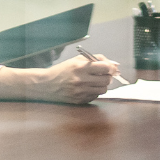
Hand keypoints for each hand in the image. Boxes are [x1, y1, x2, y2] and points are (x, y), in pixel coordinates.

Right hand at [0, 54, 118, 103]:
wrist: (46, 85)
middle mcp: (82, 80)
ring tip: (95, 81)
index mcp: (81, 67)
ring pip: (103, 89)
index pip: (105, 67)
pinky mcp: (80, 100)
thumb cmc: (62, 71)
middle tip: (104, 75)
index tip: (112, 68)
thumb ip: (94, 60)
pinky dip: (95, 92)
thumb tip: (112, 64)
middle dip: (108, 76)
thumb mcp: (76, 60)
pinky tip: (87, 88)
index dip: (111, 67)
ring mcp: (81, 92)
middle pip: (106, 79)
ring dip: (102, 85)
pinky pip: (96, 96)